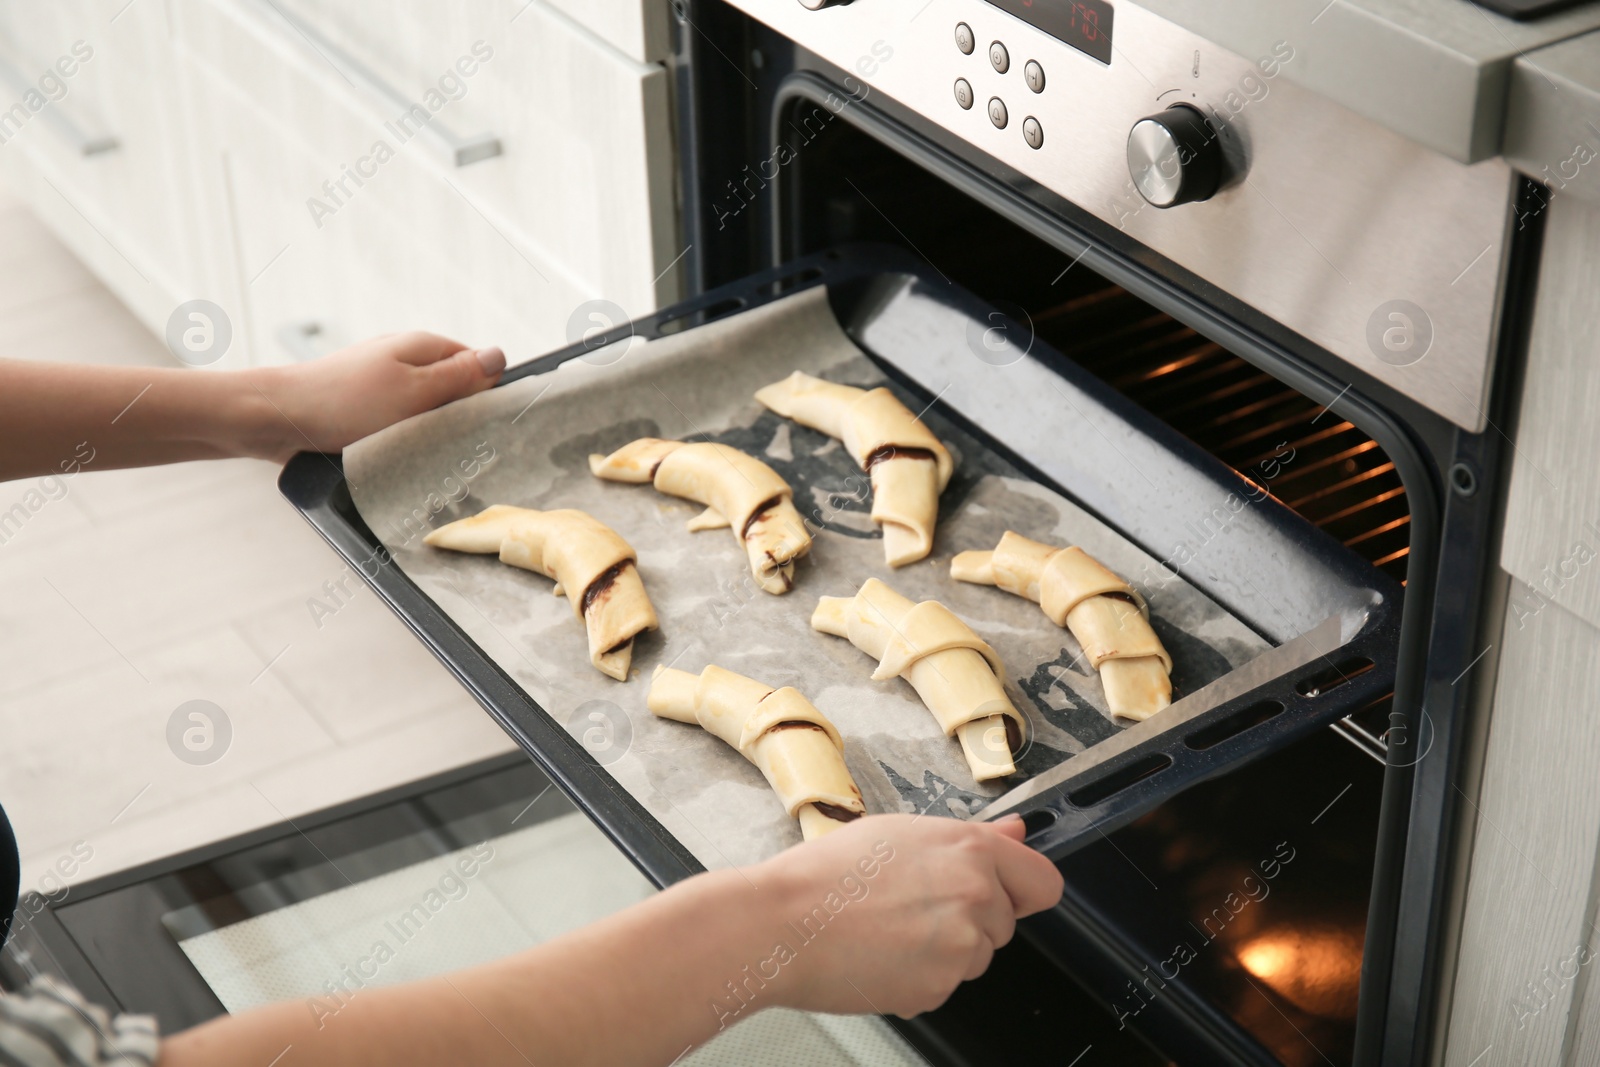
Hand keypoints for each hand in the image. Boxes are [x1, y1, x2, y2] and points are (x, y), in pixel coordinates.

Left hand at [247, 332, 504, 461]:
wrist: (278, 418)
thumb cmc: (343, 403)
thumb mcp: (414, 392)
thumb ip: (459, 377)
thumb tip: (500, 356)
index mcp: (422, 346)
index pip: (477, 364)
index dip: (488, 393)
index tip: (488, 424)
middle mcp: (404, 359)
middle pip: (453, 388)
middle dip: (458, 416)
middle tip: (455, 445)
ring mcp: (383, 382)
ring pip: (426, 409)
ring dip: (428, 432)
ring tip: (423, 454)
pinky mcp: (364, 406)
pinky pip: (400, 422)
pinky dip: (403, 438)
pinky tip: (398, 455)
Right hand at [755, 814, 1062, 1017]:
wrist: (784, 923)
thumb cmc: (829, 874)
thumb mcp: (903, 832)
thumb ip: (972, 837)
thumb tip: (1016, 832)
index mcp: (971, 850)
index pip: (1043, 883)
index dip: (1021, 890)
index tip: (1004, 894)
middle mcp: (976, 896)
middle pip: (1004, 923)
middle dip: (970, 920)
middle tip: (913, 906)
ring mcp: (960, 946)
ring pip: (975, 957)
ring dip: (945, 951)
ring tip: (890, 928)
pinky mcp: (938, 988)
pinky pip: (944, 985)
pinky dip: (919, 977)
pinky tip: (882, 953)